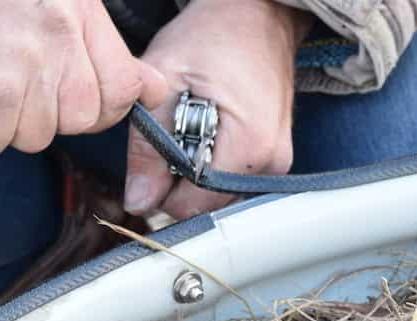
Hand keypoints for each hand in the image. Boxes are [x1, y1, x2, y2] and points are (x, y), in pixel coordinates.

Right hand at [0, 0, 168, 156]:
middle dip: (46, 114)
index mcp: (72, 2)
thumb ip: (96, 48)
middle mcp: (55, 24)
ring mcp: (24, 57)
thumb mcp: (34, 8)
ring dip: (5, 122)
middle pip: (83, 115)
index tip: (62, 96)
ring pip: (41, 133)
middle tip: (3, 83)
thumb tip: (154, 87)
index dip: (95, 104)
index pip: (121, 81)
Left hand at [123, 0, 311, 218]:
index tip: (151, 155)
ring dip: (194, 172)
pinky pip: (232, 180)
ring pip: (218, 195)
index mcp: (251, 147)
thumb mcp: (165, 83)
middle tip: (170, 134)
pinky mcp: (276, 159)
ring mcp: (278, 163)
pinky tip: (206, 134)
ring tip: (191, 129)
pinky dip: (211, 165)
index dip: (160, 189)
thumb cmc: (213, 36)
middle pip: (207, 203)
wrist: (257, 15)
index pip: (193, 205)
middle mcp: (273, 164)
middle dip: (178, 180)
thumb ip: (147, 148)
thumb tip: (138, 202)